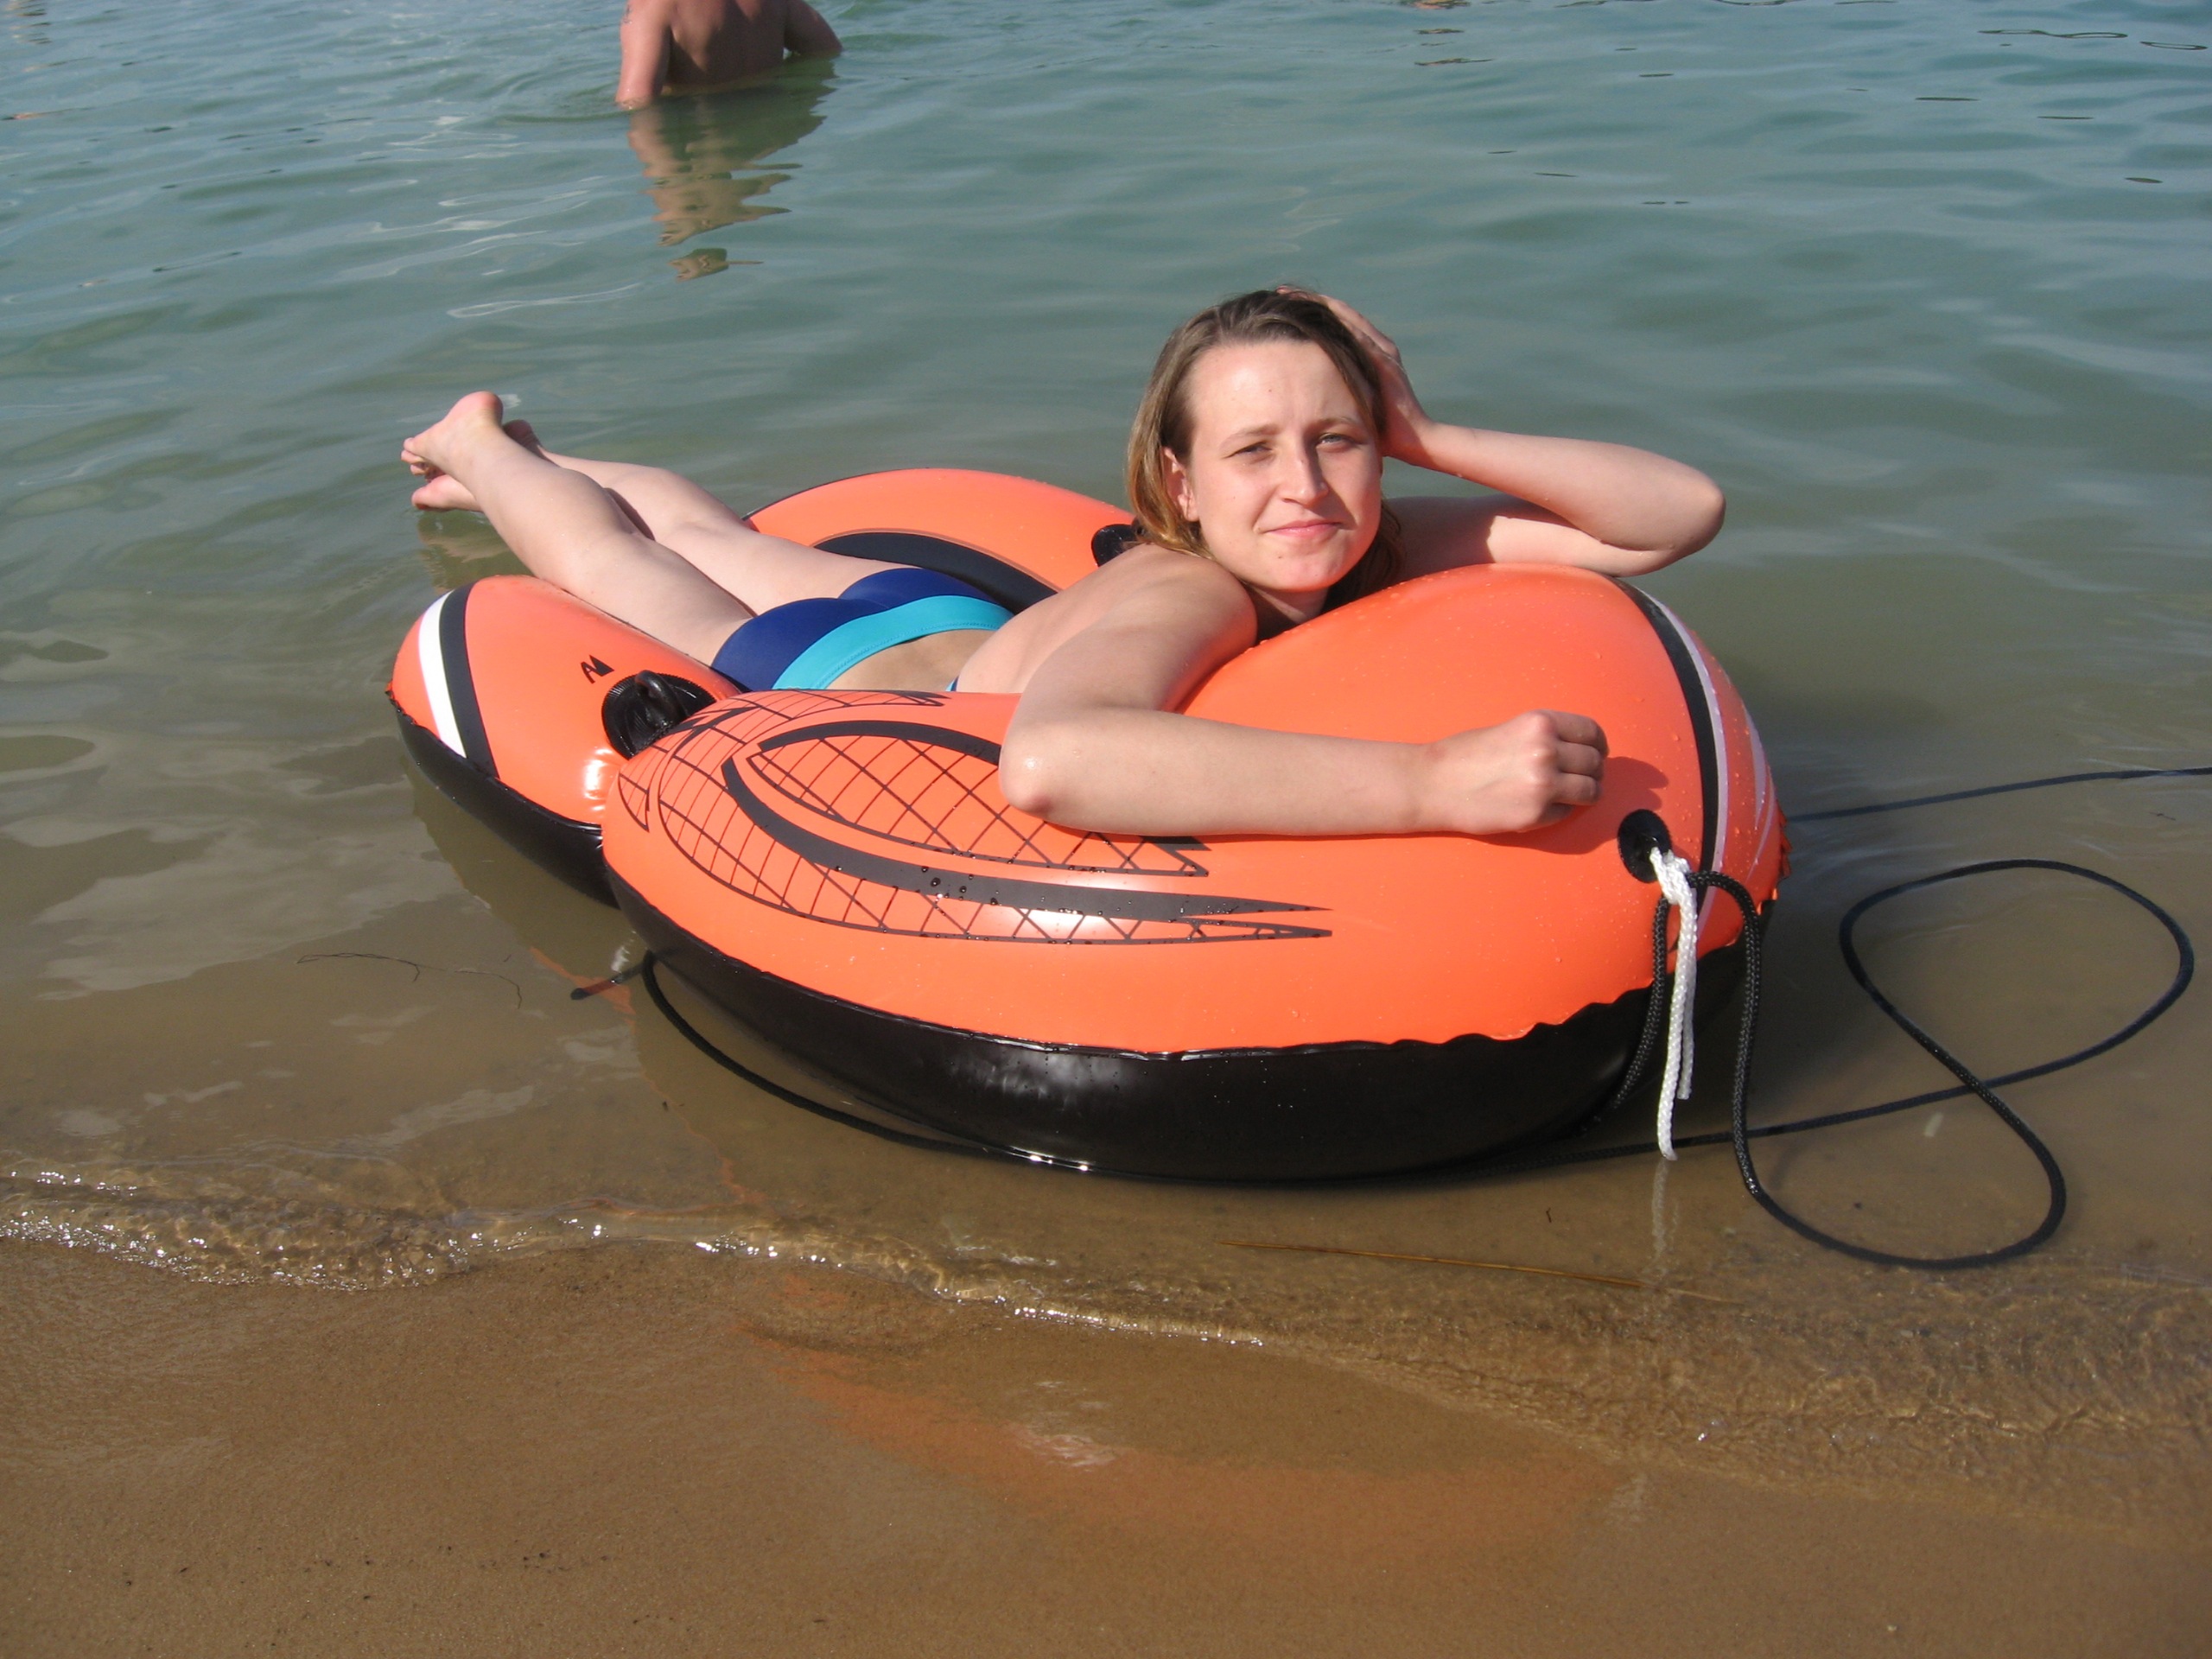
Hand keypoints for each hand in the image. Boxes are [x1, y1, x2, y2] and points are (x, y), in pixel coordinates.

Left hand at [1289, 289, 1436, 466]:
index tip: (1285, 304)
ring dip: (1320, 305)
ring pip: (1347, 318)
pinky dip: (1337, 322)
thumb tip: (1305, 401)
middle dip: (1311, 301)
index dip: (1313, 311)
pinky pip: (1358, 337)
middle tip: (1282, 292)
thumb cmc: (1382, 431)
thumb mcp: (1352, 404)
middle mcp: (1378, 347)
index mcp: (1370, 354)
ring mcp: (1382, 352)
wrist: (1413, 441)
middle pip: (1340, 313)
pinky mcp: (1384, 363)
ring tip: (1292, 296)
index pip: (1338, 323)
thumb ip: (1335, 394)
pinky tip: (1317, 313)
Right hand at [1417, 710, 1606, 834]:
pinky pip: (1566, 813)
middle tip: (1580, 778)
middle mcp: (1547, 750)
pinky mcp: (1537, 813)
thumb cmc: (1465, 755)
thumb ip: (1546, 737)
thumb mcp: (1511, 729)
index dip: (1598, 745)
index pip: (1592, 732)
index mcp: (1540, 723)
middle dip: (1592, 772)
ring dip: (1584, 794)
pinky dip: (1559, 812)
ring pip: (1591, 791)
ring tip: (1566, 795)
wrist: (1433, 783)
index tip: (1596, 753)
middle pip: (1595, 763)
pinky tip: (1537, 806)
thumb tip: (1582, 751)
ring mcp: (1544, 783)